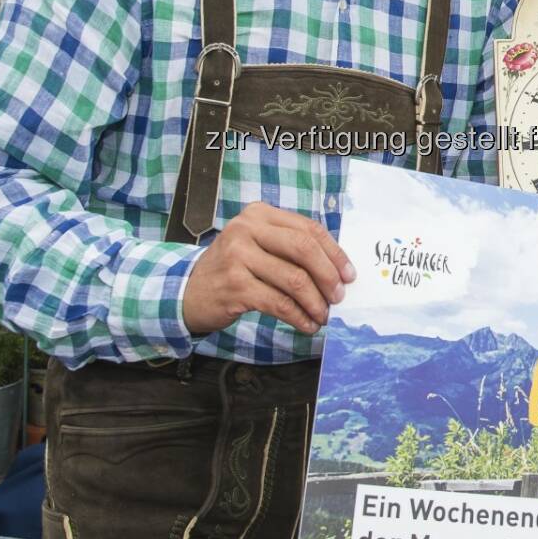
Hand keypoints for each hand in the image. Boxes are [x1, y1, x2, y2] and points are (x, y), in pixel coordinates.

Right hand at [182, 201, 354, 334]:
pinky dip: (299, 317)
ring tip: (323, 315)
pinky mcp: (235, 286)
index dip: (334, 253)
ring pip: (294, 279)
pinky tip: (307, 324)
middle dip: (328, 276)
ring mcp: (238, 256)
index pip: (308, 229)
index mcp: (258, 214)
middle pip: (304, 249)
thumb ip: (291, 248)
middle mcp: (246, 229)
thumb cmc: (233, 268)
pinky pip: (279, 303)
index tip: (348, 274)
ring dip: (315, 302)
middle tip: (339, 296)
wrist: (189, 291)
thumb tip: (337, 269)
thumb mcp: (258, 245)